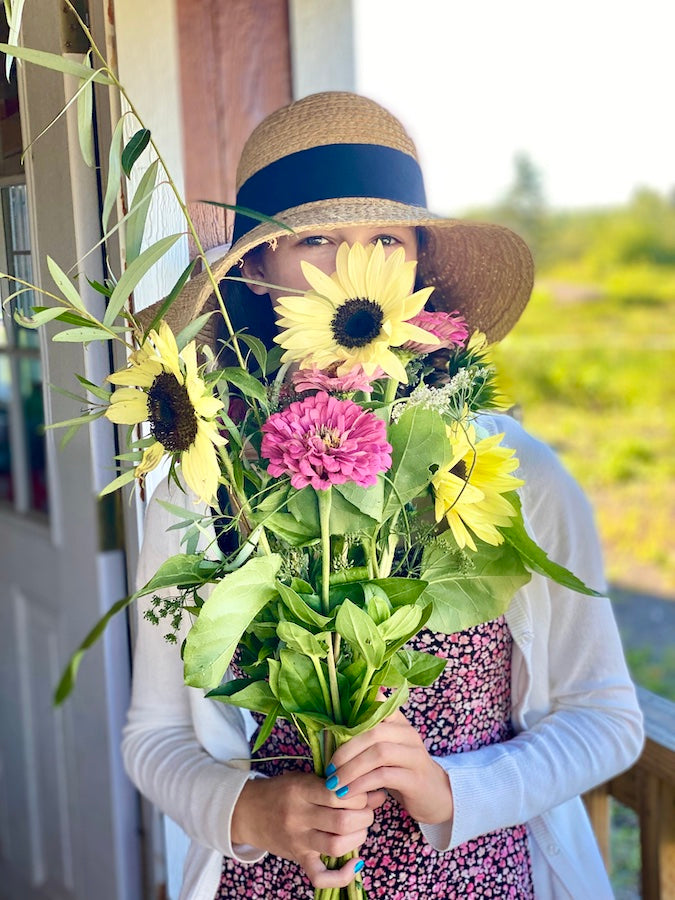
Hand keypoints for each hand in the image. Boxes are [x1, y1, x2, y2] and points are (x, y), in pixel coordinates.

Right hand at [231, 771, 385, 888]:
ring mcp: (298, 841)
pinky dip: (342, 875)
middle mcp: (299, 816)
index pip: (339, 794)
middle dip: (364, 816)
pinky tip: (355, 863)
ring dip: (358, 838)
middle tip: (365, 811)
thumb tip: (378, 793)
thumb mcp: (305, 778)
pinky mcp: (298, 859)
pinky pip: (320, 877)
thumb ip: (338, 784)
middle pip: (342, 822)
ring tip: (359, 829)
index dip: (359, 795)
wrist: (247, 811)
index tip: (362, 793)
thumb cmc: (281, 790)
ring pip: (337, 846)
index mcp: (301, 790)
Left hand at [327, 710, 453, 825]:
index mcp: (399, 722)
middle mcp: (408, 734)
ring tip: (334, 783)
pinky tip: (348, 793)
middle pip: (373, 732)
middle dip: (346, 749)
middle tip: (329, 767)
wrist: (436, 797)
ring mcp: (414, 755)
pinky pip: (384, 776)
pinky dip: (362, 784)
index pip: (377, 707)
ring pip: (378, 753)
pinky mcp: (415, 778)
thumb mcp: (387, 750)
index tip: (330, 730)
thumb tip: (333, 728)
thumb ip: (368, 737)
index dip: (353, 715)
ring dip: (351, 769)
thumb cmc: (402, 771)